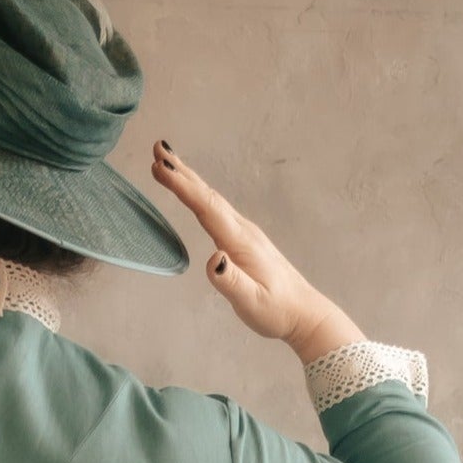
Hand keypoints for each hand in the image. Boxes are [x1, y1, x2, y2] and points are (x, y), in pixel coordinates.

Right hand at [148, 139, 362, 360]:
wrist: (305, 313)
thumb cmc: (277, 311)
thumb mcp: (251, 303)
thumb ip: (231, 282)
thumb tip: (214, 259)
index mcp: (241, 242)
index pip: (207, 208)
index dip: (183, 186)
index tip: (161, 165)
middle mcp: (243, 230)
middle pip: (208, 195)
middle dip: (182, 171)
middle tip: (157, 148)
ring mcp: (245, 232)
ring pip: (212, 199)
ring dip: (189, 179)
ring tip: (167, 161)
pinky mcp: (244, 239)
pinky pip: (216, 210)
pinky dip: (200, 195)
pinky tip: (193, 193)